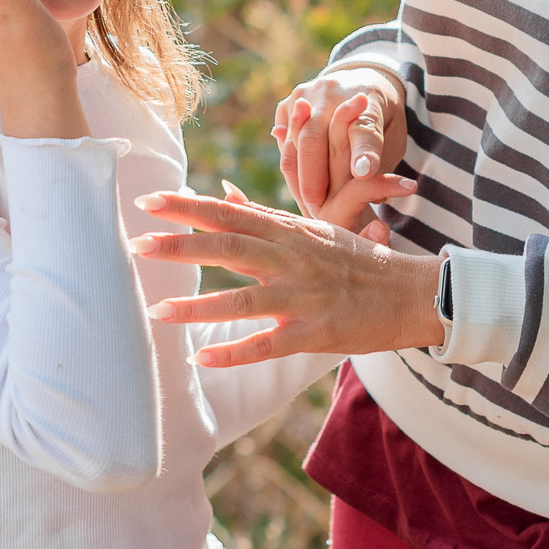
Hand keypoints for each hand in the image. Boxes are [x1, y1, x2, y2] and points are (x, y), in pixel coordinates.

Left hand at [131, 186, 443, 368]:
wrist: (412, 293)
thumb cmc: (357, 261)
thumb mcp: (313, 228)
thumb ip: (264, 214)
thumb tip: (223, 189)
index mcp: (288, 231)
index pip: (229, 212)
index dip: (187, 206)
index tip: (147, 201)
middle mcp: (292, 258)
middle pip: (228, 246)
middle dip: (180, 245)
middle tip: (136, 243)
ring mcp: (303, 295)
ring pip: (243, 299)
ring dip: (197, 307)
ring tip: (156, 312)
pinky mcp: (315, 331)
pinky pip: (269, 343)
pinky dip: (235, 352)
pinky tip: (202, 359)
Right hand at [271, 67, 413, 238]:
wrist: (364, 80)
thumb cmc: (383, 120)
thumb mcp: (394, 137)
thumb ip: (379, 158)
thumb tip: (365, 184)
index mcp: (369, 100)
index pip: (364, 129)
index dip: (363, 152)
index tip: (363, 173)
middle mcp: (334, 92)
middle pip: (316, 136)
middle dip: (315, 174)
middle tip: (318, 205)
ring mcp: (308, 93)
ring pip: (295, 137)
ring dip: (298, 171)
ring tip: (304, 200)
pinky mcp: (292, 100)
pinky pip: (283, 132)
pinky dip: (288, 156)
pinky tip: (295, 178)